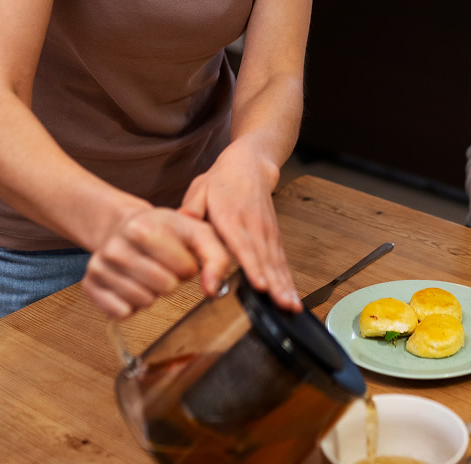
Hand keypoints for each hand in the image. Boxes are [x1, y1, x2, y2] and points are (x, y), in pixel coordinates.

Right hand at [82, 205, 231, 318]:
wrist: (125, 226)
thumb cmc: (164, 230)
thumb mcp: (196, 231)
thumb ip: (215, 257)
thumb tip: (212, 290)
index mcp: (142, 228)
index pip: (184, 269)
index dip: (188, 266)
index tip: (181, 255)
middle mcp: (115, 247)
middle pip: (164, 287)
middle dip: (172, 280)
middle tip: (165, 265)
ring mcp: (99, 267)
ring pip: (143, 302)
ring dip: (153, 293)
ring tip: (150, 273)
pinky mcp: (90, 286)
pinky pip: (121, 313)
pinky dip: (133, 305)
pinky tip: (133, 285)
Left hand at [180, 135, 301, 311]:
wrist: (251, 164)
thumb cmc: (223, 180)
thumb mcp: (200, 189)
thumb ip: (191, 211)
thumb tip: (180, 229)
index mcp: (232, 216)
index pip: (244, 244)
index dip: (252, 266)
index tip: (259, 286)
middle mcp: (254, 225)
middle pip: (266, 258)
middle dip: (274, 284)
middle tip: (281, 306)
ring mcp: (267, 231)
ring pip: (277, 262)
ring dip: (285, 285)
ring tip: (291, 307)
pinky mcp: (274, 236)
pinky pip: (281, 261)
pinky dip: (288, 280)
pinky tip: (291, 298)